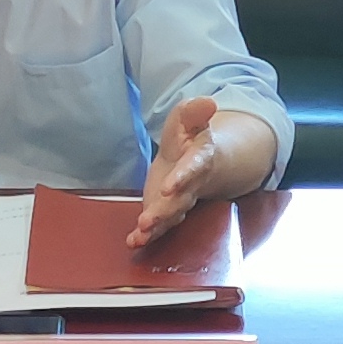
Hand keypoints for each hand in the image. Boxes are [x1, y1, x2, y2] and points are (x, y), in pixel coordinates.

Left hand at [131, 96, 225, 244]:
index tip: (170, 186)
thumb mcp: (189, 117)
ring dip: (155, 227)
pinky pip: (159, 226)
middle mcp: (190, 184)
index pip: (192, 169)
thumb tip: (209, 102)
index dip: (182, 178)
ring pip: (170, 217)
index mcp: (198, 159)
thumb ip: (195, 111)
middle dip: (164, 211)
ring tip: (140, 234)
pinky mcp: (164, 209)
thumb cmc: (189, 135)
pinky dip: (146, 235)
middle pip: (180, 200)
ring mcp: (178, 200)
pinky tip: (133, 241)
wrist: (192, 157)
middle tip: (148, 220)